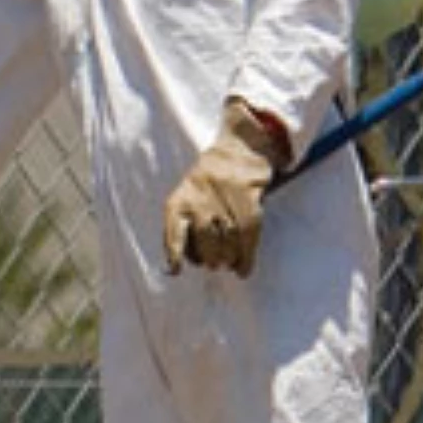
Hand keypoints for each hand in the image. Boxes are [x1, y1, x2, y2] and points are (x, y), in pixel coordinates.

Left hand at [163, 99, 288, 278]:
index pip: (174, 231)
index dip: (175, 253)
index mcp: (179, 200)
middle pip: (205, 239)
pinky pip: (248, 236)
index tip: (176, 270)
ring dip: (229, 259)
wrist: (237, 152)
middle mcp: (199, 199)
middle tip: (213, 265)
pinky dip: (246, 257)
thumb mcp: (184, 198)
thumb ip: (181, 228)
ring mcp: (224, 200)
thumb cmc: (206, 185)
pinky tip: (244, 268)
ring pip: (228, 239)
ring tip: (228, 265)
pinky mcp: (248, 201)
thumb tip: (174, 267)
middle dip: (210, 258)